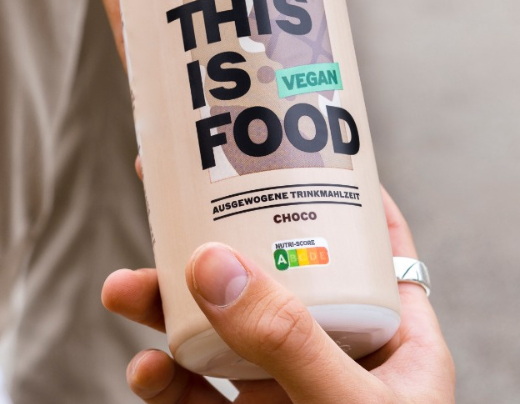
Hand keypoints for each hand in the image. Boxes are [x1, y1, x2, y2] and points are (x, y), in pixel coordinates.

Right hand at [102, 188, 454, 402]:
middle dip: (213, 237)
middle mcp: (336, 356)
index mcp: (394, 338)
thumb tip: (212, 261)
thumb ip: (287, 343)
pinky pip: (201, 396)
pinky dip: (166, 381)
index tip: (278, 141)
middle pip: (272, 274)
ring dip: (170, 307)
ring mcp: (288, 396)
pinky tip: (145, 374)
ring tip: (124, 291)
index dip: (331, 188)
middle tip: (162, 196)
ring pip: (224, 331)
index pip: (368, 241)